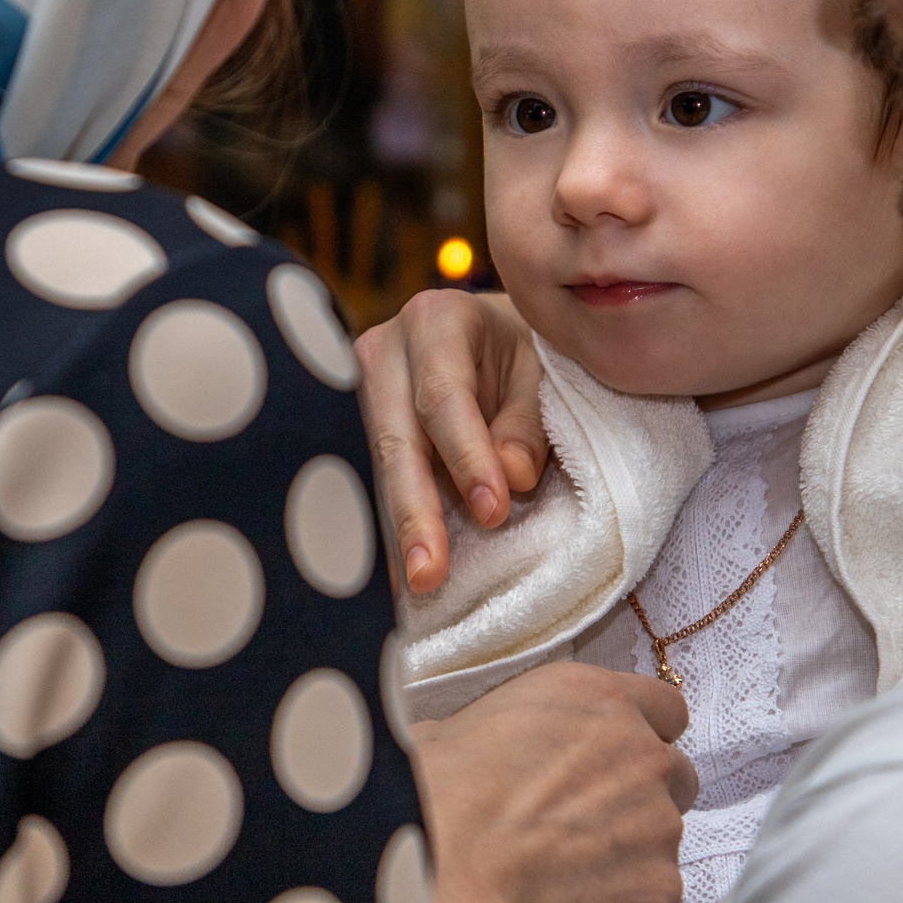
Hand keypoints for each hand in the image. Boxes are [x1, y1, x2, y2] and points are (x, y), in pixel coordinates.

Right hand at [355, 291, 550, 593]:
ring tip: (413, 582)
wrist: (496, 337)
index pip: (443, 397)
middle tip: (430, 574)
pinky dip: (389, 526)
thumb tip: (512, 478)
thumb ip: (529, 420)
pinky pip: (372, 480)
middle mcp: (383, 349)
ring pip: (377, 466)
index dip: (466, 458)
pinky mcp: (358, 428)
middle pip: (395, 439)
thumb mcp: (544, 371)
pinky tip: (393, 571)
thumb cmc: (526, 351)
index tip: (494, 512)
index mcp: (435, 320)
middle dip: (415, 511)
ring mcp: (360, 391)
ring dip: (398, 527)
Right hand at [409, 662, 697, 902]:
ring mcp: (659, 822)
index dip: (640, 736)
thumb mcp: (450, 730)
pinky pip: (652, 895)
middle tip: (584, 825)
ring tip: (563, 877)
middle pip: (673, 773)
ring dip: (628, 853)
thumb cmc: (435, 801)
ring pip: (662, 838)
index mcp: (594, 699)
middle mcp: (641, 752)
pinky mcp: (660, 887)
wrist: (447, 882)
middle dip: (640, 798)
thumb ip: (502, 732)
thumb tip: (477, 750)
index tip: (613, 761)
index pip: (664, 708)